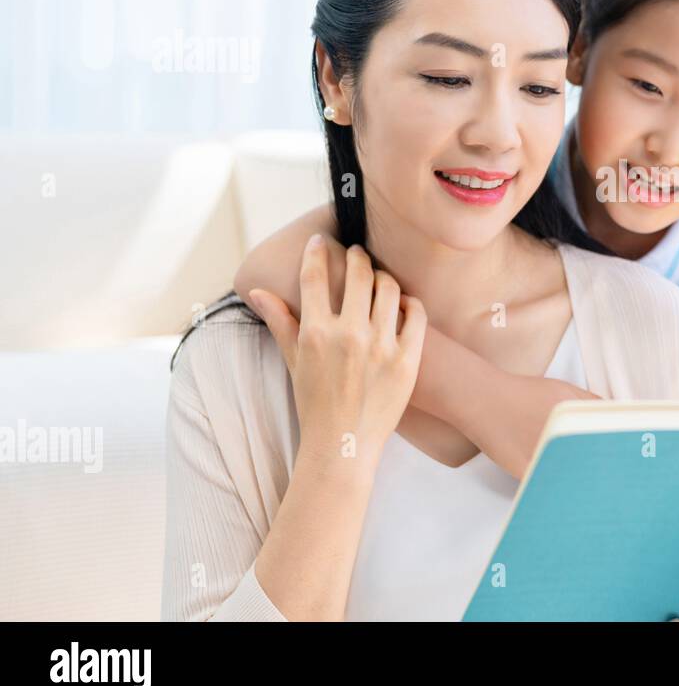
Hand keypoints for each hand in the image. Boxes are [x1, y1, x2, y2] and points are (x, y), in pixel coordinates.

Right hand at [249, 235, 426, 468]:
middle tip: (358, 253)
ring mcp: (380, 347)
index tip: (321, 240)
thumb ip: (280, 321)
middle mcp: (348, 335)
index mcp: (316, 333)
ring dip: (384, 277)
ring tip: (379, 279)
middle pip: (358, 274)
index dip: (317, 252)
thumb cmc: (315, 403)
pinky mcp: (407, 360)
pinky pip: (415, 315)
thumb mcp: (293, 361)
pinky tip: (403, 304)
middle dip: (358, 256)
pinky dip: (410, 303)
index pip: (315, 277)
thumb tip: (256, 291)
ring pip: (388, 289)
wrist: (342, 444)